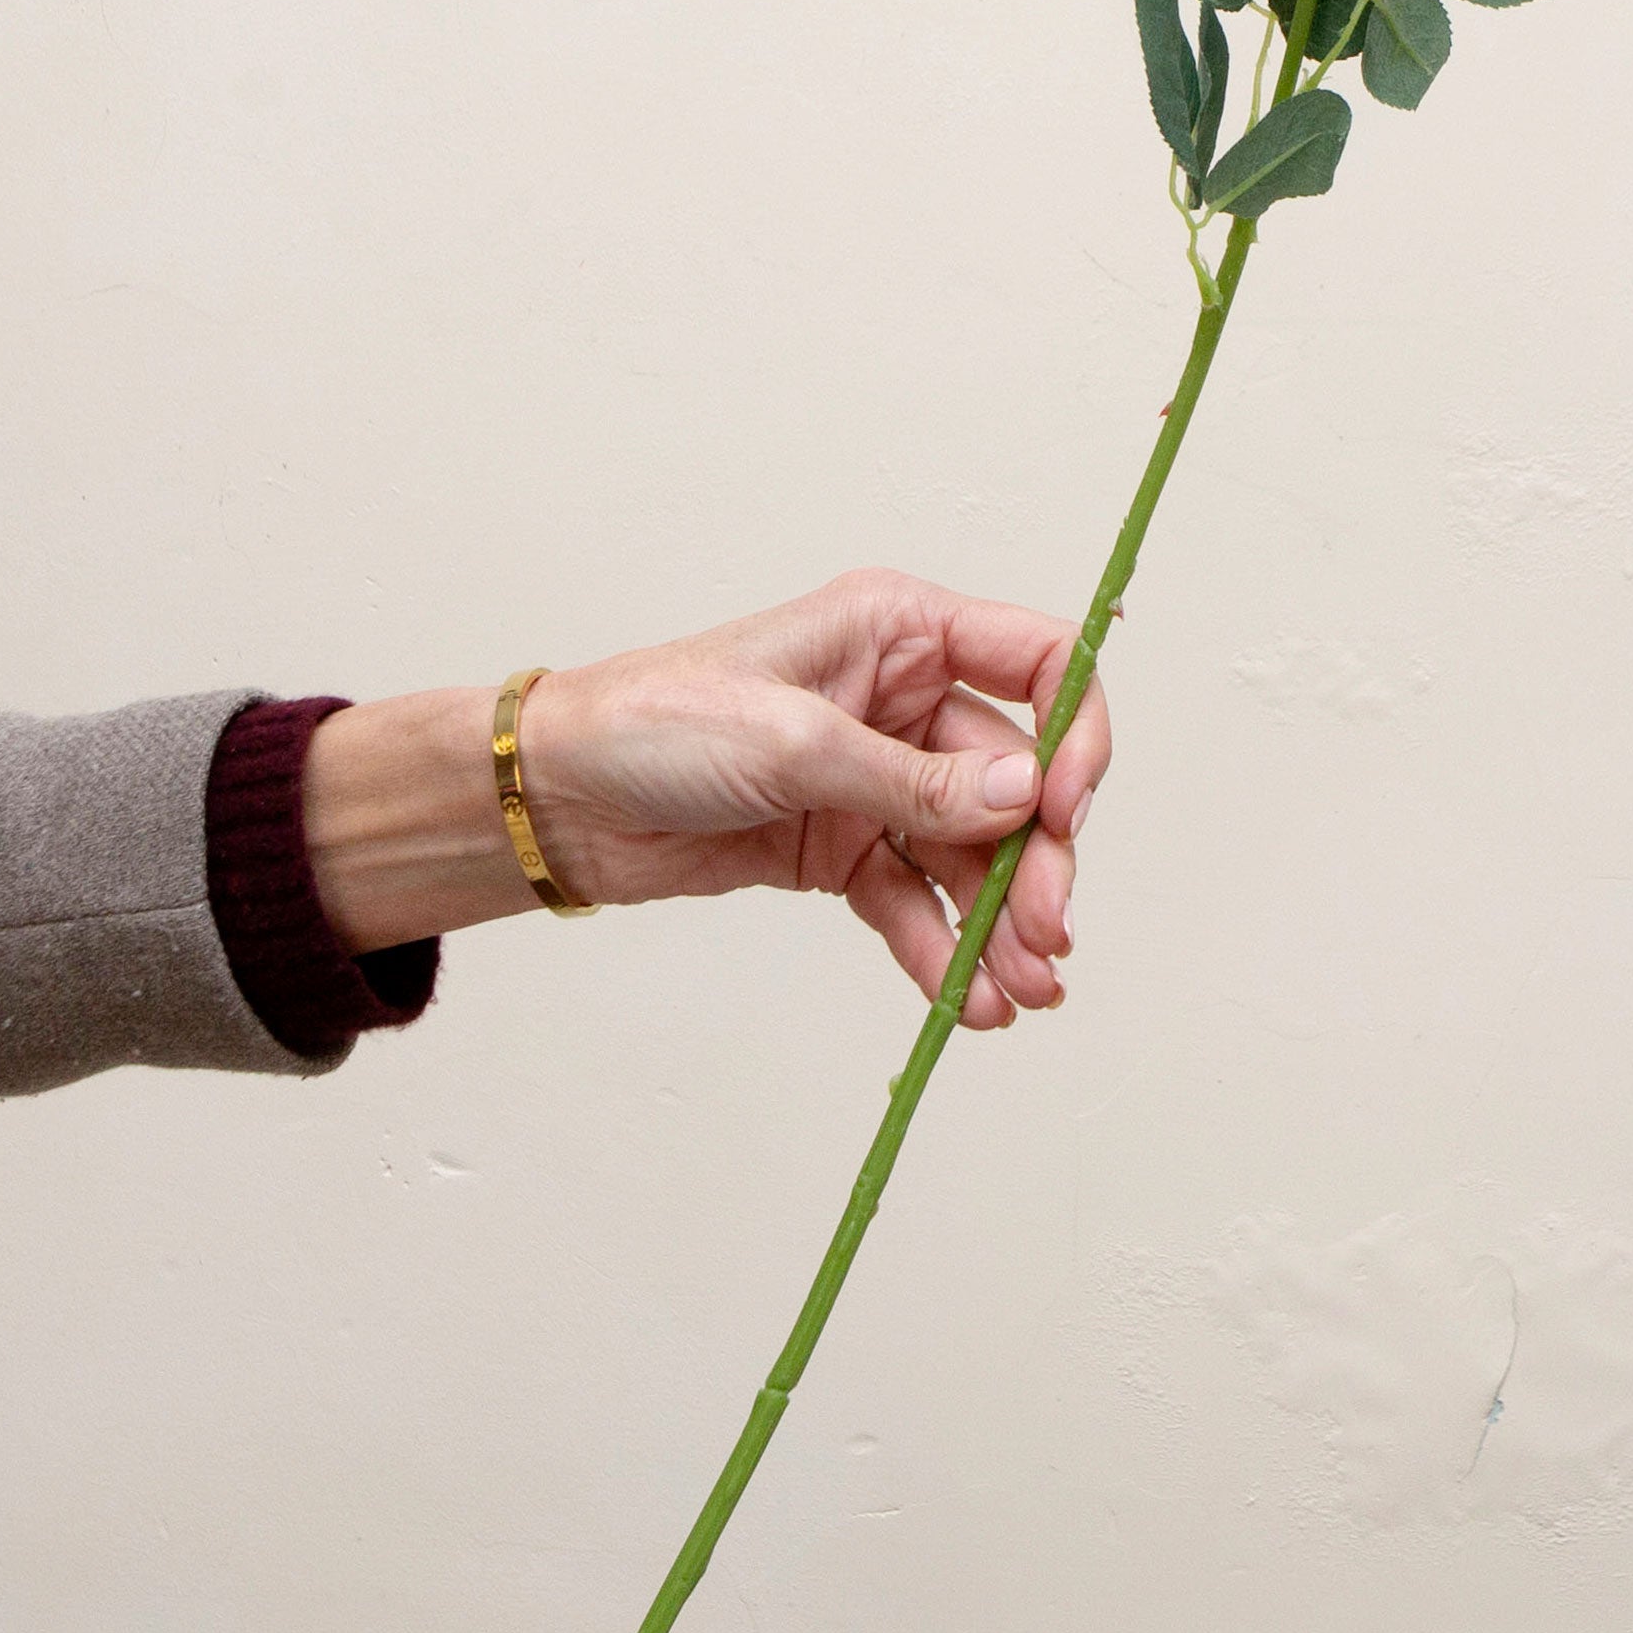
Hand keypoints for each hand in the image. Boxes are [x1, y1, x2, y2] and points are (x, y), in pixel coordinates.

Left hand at [518, 570, 1109, 1028]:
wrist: (559, 799)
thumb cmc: (654, 724)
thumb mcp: (791, 743)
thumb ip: (913, 779)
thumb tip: (1023, 796)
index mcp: (897, 631)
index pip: (1037, 663)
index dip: (1073, 734)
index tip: (1066, 813)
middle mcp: (900, 699)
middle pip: (1014, 780)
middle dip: (1035, 862)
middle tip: (1043, 935)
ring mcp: (875, 777)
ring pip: (972, 853)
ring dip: (999, 924)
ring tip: (1020, 993)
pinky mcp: (843, 845)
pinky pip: (915, 899)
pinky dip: (943, 950)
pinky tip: (968, 1000)